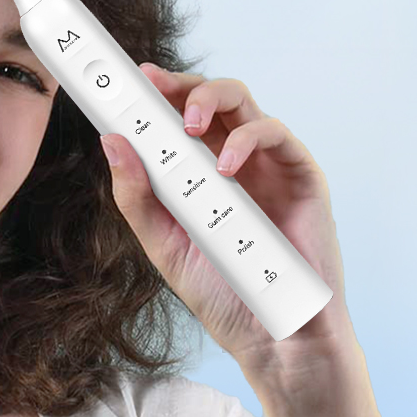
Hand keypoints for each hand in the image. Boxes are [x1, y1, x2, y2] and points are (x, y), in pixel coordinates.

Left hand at [100, 63, 350, 361]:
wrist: (273, 336)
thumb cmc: (224, 294)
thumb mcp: (166, 245)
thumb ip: (139, 197)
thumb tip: (113, 144)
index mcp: (205, 174)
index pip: (180, 118)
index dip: (158, 94)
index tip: (129, 80)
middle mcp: (238, 162)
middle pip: (213, 99)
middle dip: (181, 85)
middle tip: (153, 87)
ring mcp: (271, 166)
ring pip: (245, 104)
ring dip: (212, 101)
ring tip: (188, 126)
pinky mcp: (302, 176)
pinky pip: (277, 136)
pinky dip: (248, 141)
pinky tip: (225, 167)